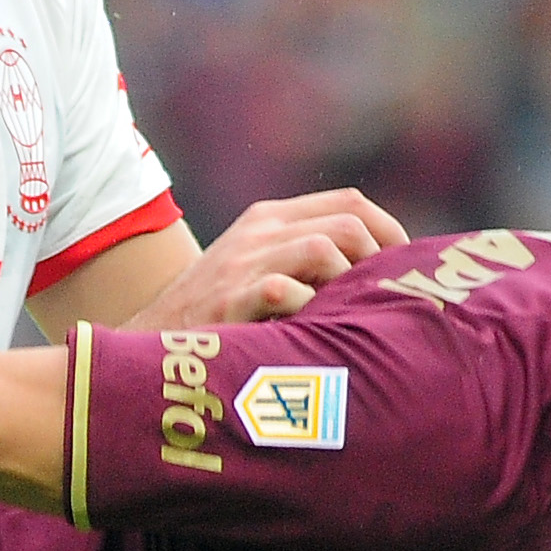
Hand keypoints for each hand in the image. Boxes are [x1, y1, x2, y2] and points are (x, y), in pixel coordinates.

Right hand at [136, 188, 408, 326]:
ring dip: (346, 286)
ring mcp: (241, 264)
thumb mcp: (255, 272)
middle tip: (382, 304)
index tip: (403, 272)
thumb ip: (305, 262)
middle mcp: (258, 233)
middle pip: (347, 224)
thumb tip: (380, 277)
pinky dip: (309, 313)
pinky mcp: (228, 301)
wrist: (146, 347)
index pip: (350, 203)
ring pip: (323, 249)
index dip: (390, 234)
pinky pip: (286, 291)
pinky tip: (309, 338)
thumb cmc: (216, 321)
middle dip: (377, 263)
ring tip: (343, 320)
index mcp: (269, 219)